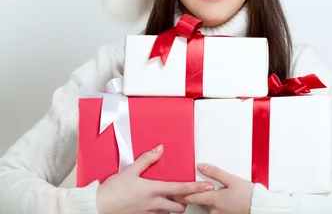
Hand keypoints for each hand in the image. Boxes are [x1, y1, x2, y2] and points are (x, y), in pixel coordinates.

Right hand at [96, 144, 214, 213]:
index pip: (181, 189)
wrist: (97, 206)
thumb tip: (159, 149)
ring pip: (169, 213)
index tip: (207, 187)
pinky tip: (158, 205)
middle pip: (179, 206)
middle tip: (189, 195)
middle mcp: (154, 203)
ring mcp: (148, 213)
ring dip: (174, 207)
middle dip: (186, 202)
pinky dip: (161, 211)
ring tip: (175, 200)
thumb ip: (147, 159)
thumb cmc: (112, 190)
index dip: (196, 188)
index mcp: (153, 190)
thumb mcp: (130, 171)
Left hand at [175, 163, 252, 213]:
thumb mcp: (232, 179)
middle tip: (178, 191)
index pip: (191, 197)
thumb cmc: (248, 194)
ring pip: (204, 207)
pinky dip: (208, 204)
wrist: (259, 207)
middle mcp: (214, 210)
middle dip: (187, 196)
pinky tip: (211, 200)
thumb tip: (201, 166)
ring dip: (199, 200)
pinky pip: (211, 210)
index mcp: (214, 199)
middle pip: (196, 202)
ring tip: (192, 194)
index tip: (172, 190)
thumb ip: (215, 172)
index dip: (180, 193)